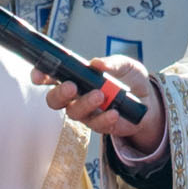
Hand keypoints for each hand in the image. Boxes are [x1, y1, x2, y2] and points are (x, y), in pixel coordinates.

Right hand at [38, 56, 163, 158]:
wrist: (148, 100)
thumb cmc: (130, 79)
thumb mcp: (125, 65)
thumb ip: (112, 63)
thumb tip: (97, 63)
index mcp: (76, 77)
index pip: (52, 76)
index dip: (41, 76)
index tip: (39, 75)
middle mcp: (76, 96)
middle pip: (55, 100)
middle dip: (59, 94)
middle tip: (72, 87)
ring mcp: (86, 112)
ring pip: (74, 112)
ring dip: (85, 103)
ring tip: (101, 96)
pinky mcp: (99, 125)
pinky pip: (96, 125)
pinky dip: (104, 118)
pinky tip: (114, 112)